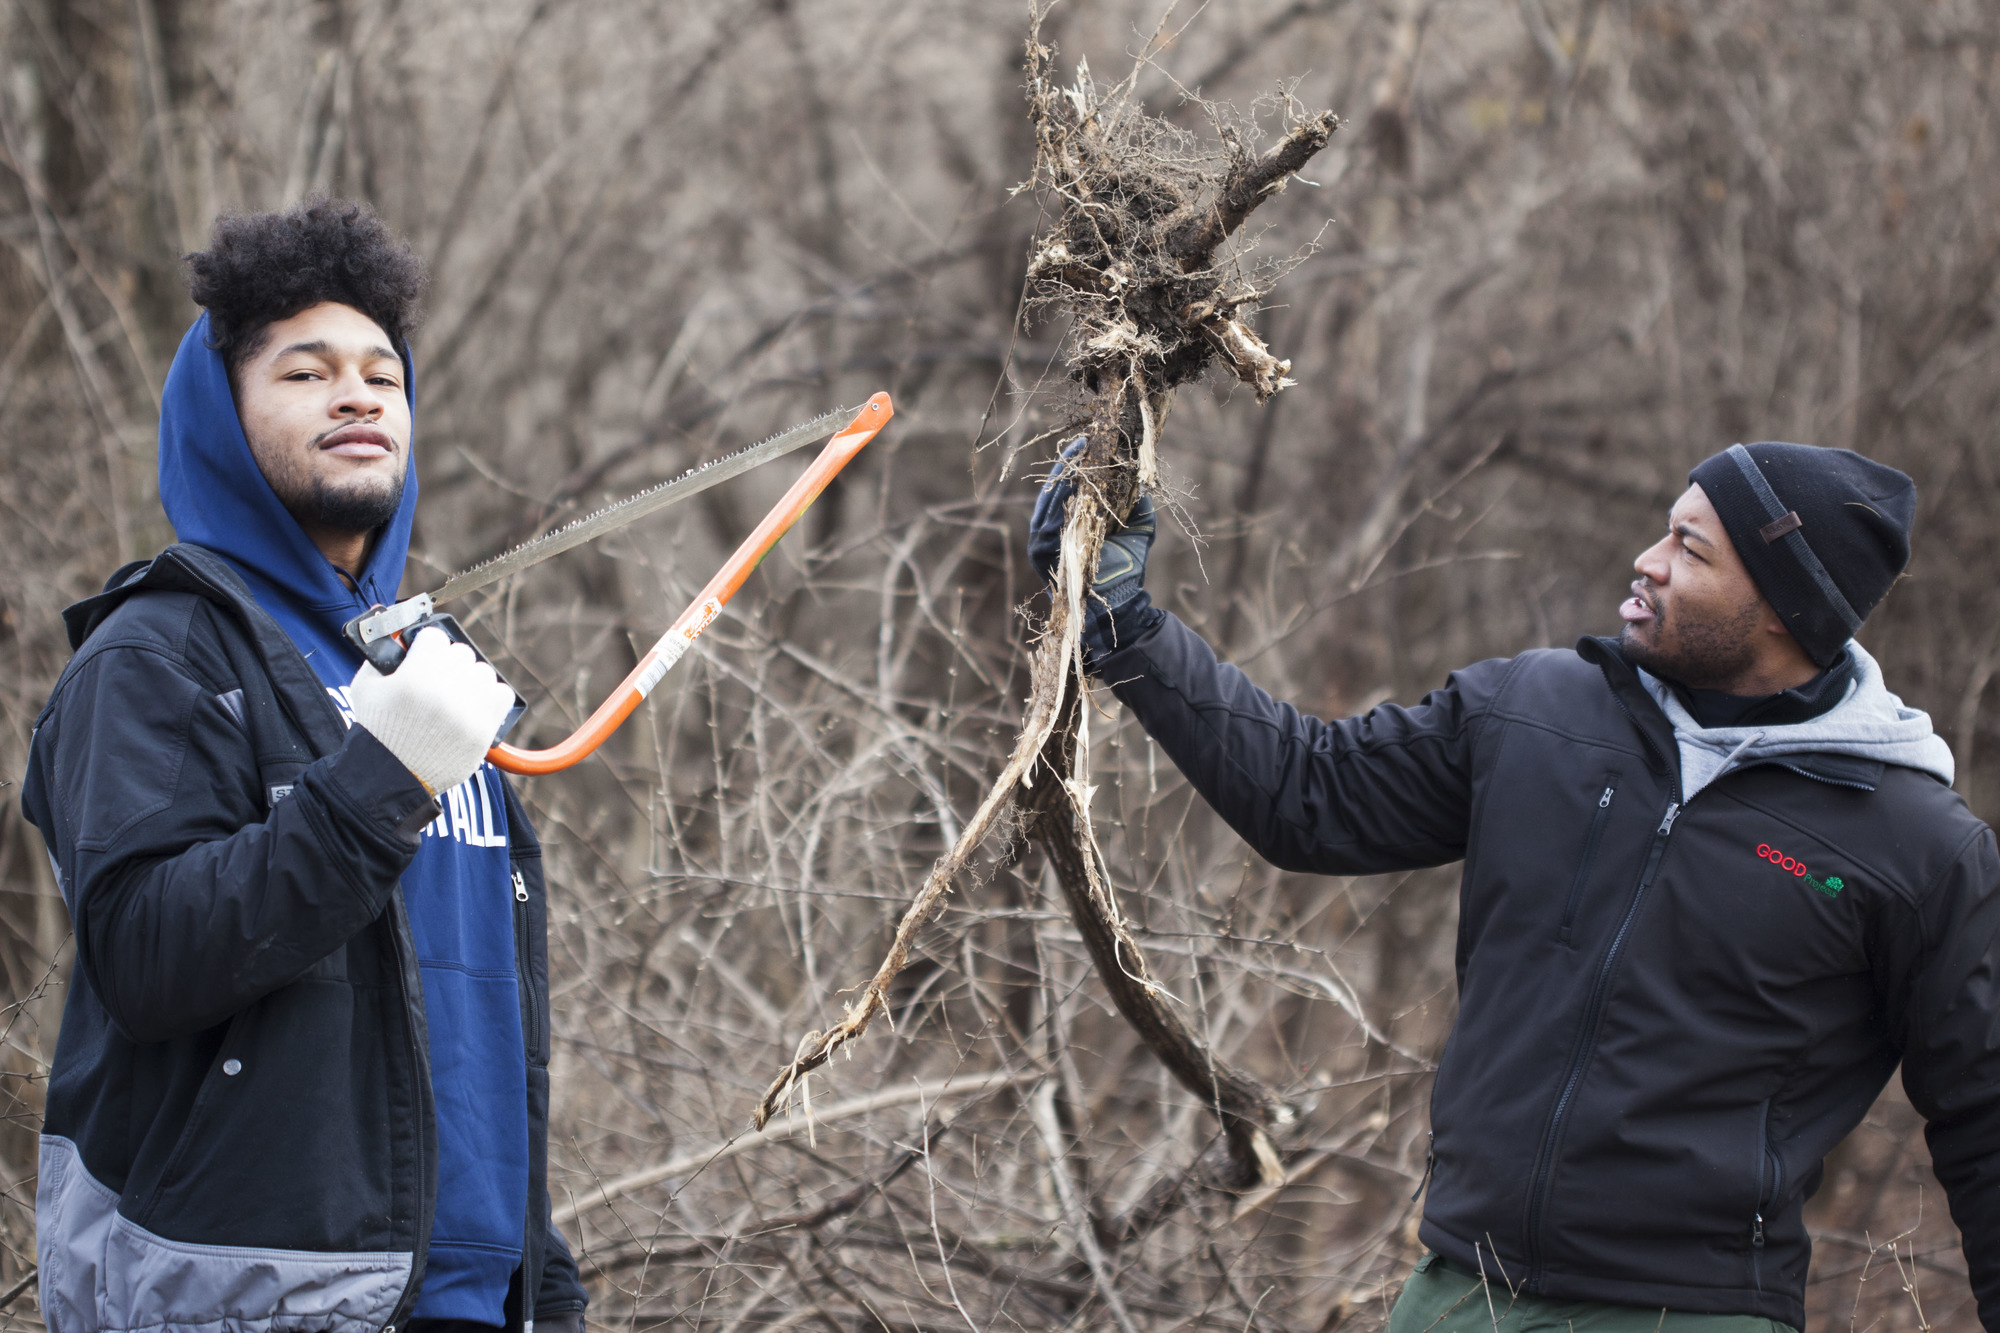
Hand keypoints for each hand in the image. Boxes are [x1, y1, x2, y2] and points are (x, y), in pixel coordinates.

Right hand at [347, 627, 515, 794]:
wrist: (391, 775)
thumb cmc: (378, 731)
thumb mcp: (366, 687)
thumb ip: (383, 655)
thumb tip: (402, 635)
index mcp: (415, 676)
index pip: (436, 637)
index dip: (426, 647)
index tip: (423, 656)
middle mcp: (445, 690)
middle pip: (461, 653)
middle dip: (447, 663)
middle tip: (436, 679)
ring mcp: (468, 710)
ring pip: (483, 671)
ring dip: (470, 679)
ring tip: (454, 694)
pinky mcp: (484, 729)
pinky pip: (502, 694)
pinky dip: (490, 697)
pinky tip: (473, 704)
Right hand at [1028, 436, 1155, 609]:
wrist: (1122, 604)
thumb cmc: (1128, 571)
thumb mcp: (1137, 532)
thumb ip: (1138, 508)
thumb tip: (1142, 483)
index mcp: (1069, 528)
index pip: (1066, 492)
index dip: (1076, 468)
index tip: (1090, 445)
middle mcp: (1053, 534)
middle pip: (1054, 491)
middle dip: (1068, 465)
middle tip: (1084, 442)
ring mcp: (1044, 543)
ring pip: (1049, 500)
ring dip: (1063, 475)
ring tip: (1078, 452)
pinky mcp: (1043, 552)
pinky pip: (1048, 518)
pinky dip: (1058, 496)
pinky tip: (1071, 477)